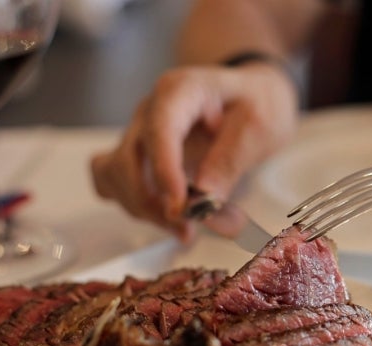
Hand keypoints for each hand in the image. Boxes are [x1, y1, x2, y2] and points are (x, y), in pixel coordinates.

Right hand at [91, 62, 297, 240]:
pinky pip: (111, 180)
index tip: (180, 207)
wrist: (253, 96)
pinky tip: (164, 217)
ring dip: (144, 209)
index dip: (165, 172)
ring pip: (115, 175)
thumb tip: (205, 198)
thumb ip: (231, 160)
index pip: (159, 130)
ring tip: (185, 228)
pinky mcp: (135, 154)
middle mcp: (150, 109)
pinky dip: (132, 204)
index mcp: (181, 90)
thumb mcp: (260, 125)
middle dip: (153, 201)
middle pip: (128, 159)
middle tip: (189, 227)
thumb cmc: (257, 103)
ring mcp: (138, 131)